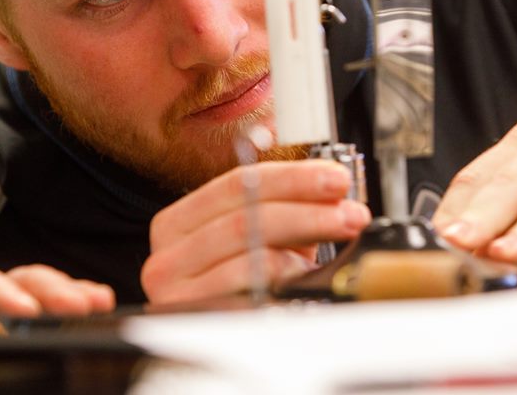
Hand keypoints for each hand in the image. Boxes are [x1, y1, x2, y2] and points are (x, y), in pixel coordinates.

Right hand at [141, 160, 370, 303]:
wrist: (210, 338)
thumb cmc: (234, 282)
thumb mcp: (256, 239)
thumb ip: (286, 211)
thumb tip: (335, 195)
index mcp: (179, 223)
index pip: (235, 185)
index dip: (291, 179)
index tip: (334, 179)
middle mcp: (168, 255)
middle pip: (244, 218)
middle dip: (307, 212)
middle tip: (348, 214)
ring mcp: (176, 292)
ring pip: (250, 257)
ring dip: (304, 249)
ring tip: (336, 245)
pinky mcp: (197, 322)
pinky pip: (250, 296)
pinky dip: (285, 282)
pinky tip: (307, 277)